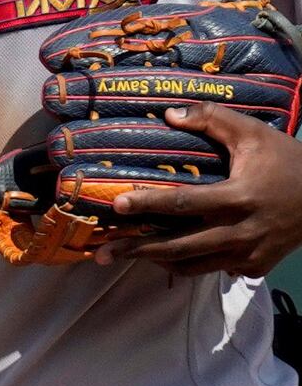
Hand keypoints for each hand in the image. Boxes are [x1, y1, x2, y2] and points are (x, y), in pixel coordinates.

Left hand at [90, 105, 301, 272]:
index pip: (184, 203)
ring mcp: (249, 254)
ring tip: (126, 256)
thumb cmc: (288, 162)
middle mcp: (241, 231)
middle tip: (102, 252)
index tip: (116, 204)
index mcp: (239, 198)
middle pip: (180, 246)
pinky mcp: (255, 266)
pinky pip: (213, 270)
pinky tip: (167, 258)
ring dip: (158, 262)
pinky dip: (189, 266)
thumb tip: (170, 115)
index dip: (148, 203)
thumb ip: (213, 119)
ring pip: (193, 266)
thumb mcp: (254, 134)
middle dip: (138, 250)